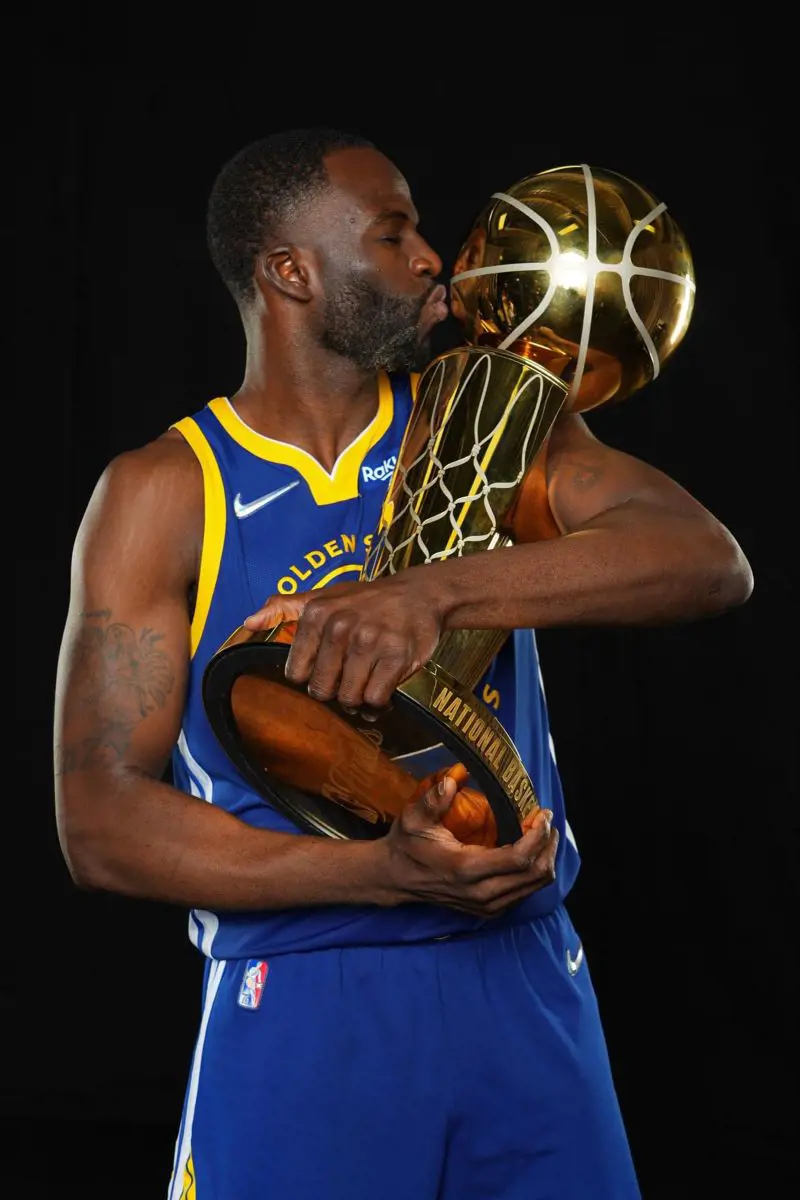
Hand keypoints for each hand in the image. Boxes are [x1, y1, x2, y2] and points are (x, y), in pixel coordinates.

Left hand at [243, 575, 444, 707]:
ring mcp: (369, 642)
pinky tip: (384, 679)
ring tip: (368, 676)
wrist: (421, 593)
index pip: (296, 672)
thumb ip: (284, 608)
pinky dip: (380, 697)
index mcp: (316, 614)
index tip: (327, 667)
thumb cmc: (368, 599)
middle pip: (322, 689)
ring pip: (348, 697)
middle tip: (351, 674)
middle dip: (336, 688)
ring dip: (359, 694)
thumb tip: (248, 623)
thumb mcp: (324, 595)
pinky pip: (375, 698)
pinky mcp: (396, 656)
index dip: (311, 677)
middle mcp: (340, 627)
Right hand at [376, 775, 558, 916]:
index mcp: (466, 869)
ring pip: (535, 886)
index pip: (519, 859)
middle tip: (546, 820)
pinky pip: (525, 893)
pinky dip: (535, 870)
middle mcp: (481, 893)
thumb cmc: (407, 844)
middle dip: (548, 844)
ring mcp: (487, 906)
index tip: (542, 813)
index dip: (538, 835)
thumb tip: (452, 781)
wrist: (395, 878)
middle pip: (535, 874)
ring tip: (544, 832)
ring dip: (545, 857)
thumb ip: (433, 800)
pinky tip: (531, 849)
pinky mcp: (489, 911)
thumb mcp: (413, 818)